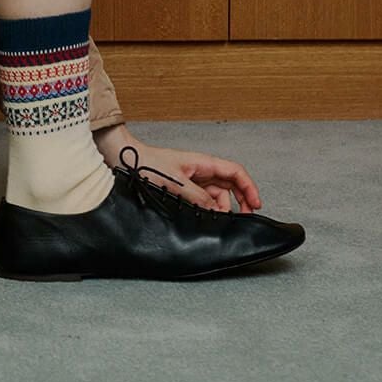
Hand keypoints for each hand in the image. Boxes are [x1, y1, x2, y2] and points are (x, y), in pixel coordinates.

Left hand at [93, 125, 262, 213]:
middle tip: (243, 219)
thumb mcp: (176, 182)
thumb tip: (217, 212)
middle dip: (240, 200)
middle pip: (230, 185)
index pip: (235, 172)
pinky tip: (205, 218)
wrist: (125, 159)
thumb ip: (198, 197)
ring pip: (217, 194)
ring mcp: (192, 178)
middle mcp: (200, 170)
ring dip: (222, 207)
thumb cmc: (147, 163)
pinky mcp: (182, 187)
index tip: (256, 205)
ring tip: (219, 221)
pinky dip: (208, 208)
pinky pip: (203, 198)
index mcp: (203, 163)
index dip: (249, 187)